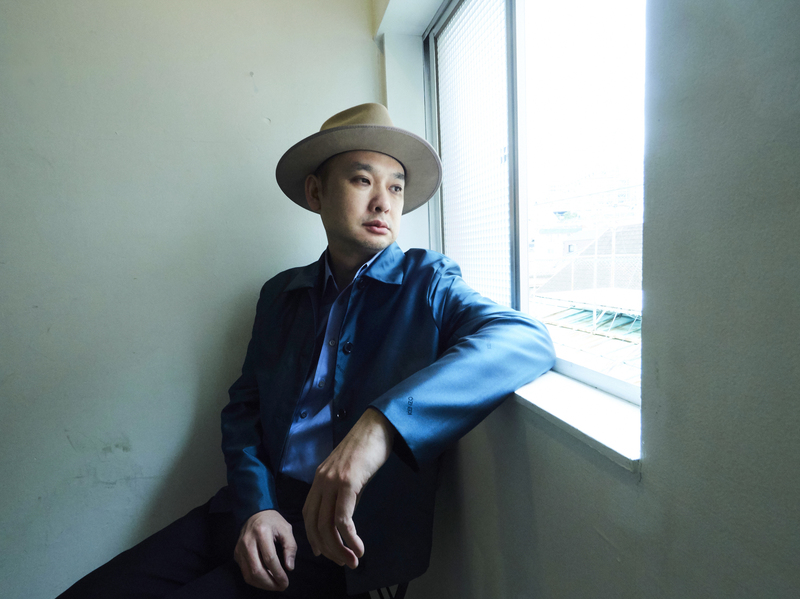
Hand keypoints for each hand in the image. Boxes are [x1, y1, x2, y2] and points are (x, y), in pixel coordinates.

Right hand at [234, 510, 297, 590]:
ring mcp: (240, 548)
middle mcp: (248, 541)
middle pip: (257, 569)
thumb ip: (290, 547)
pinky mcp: (236, 554)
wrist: (254, 512)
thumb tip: (289, 568)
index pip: (270, 559)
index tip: (286, 582)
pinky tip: (265, 580)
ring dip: (263, 584)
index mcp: (262, 532)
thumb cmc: (273, 521)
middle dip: (270, 583)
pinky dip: (255, 580)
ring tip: (274, 586)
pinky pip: (245, 572)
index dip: (278, 573)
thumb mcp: (286, 529)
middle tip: (281, 586)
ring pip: (249, 574)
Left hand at [302, 407, 395, 568]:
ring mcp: (333, 481)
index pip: (309, 513)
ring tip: (352, 561)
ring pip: (327, 525)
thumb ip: (344, 494)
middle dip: (327, 548)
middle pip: (315, 523)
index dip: (313, 536)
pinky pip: (343, 518)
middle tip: (342, 562)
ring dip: (339, 548)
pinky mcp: (348, 482)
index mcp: (320, 478)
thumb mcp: (351, 474)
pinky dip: (350, 537)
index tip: (324, 551)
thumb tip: (345, 518)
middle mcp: (321, 480)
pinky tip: (358, 547)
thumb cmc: (367, 448)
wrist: (377, 426)